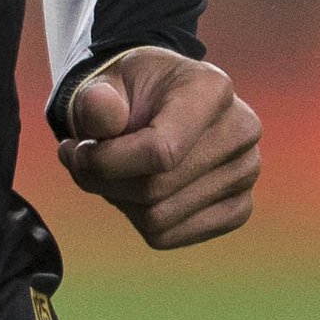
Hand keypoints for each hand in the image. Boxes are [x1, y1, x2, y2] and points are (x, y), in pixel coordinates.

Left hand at [58, 48, 260, 248]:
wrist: (155, 102)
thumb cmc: (129, 92)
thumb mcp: (104, 82)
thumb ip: (96, 100)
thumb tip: (100, 113)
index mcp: (212, 88)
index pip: (161, 151)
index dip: (107, 161)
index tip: (74, 150)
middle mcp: (241, 130)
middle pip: (157, 189)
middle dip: (104, 181)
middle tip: (79, 160)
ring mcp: (245, 173)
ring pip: (159, 219)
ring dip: (118, 200)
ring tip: (108, 170)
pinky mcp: (238, 208)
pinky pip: (171, 236)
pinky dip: (137, 218)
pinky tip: (131, 188)